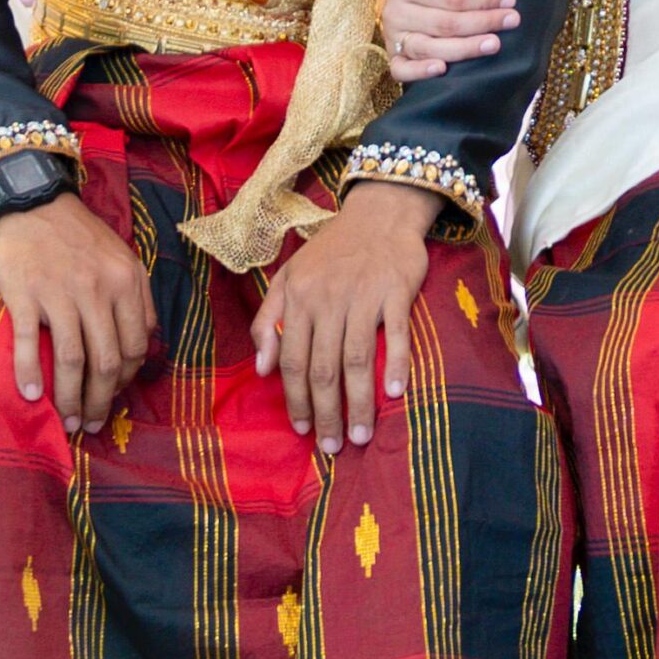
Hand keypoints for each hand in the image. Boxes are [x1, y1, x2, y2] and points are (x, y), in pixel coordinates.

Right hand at [0, 192, 156, 436]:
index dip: (125, 382)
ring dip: (69, 399)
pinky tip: (32, 395)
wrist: (37, 205)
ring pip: (72, 360)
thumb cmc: (82, 239)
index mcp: (126, 283)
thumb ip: (138, 301)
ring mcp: (60, 293)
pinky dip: (29, 374)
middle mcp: (98, 290)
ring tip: (66, 422)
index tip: (112, 399)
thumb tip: (144, 349)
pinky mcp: (26, 295)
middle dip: (99, 402)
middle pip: (105, 362)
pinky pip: (27, 343)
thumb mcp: (124, 260)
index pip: (135, 347)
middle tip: (89, 426)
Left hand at [251, 181, 436, 453]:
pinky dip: (396, 364)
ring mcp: (364, 295)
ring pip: (357, 360)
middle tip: (333, 446)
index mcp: (299, 298)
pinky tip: (395, 393)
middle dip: (327, 413)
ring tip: (360, 435)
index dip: (296, 400)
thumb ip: (269, 320)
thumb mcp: (289, 277)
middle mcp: (328, 299)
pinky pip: (396, 334)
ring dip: (359, 403)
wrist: (378, 213)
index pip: (293, 360)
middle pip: (324, 368)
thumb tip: (261, 369)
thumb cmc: (331, 250)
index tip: (303, 430)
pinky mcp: (396, 291)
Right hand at [381, 0, 518, 84]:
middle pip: (445, 23)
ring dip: (464, 48)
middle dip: (482, 22)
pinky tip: (442, 69)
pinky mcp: (394, 58)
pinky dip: (420, 72)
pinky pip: (401, 70)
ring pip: (428, 48)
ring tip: (493, 44)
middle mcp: (397, 12)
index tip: (509, 0)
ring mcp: (394, 37)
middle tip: (511, 20)